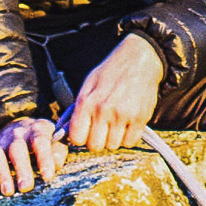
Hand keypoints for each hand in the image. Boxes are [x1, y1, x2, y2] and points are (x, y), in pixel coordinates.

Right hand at [0, 117, 67, 192]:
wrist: (20, 128)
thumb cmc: (42, 142)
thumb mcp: (54, 141)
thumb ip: (58, 152)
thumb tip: (56, 165)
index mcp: (37, 129)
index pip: (40, 141)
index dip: (44, 158)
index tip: (47, 177)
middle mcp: (17, 133)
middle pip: (16, 149)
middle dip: (21, 169)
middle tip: (26, 188)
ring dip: (2, 173)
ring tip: (8, 192)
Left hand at [64, 34, 164, 151]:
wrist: (138, 59)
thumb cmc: (111, 72)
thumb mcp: (88, 85)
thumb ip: (77, 109)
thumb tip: (64, 130)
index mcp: (87, 101)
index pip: (76, 138)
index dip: (80, 137)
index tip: (86, 132)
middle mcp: (103, 110)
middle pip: (95, 146)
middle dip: (97, 139)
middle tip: (102, 127)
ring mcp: (123, 115)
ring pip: (112, 146)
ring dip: (113, 138)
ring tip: (116, 122)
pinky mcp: (140, 118)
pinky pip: (130, 142)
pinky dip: (128, 136)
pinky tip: (127, 123)